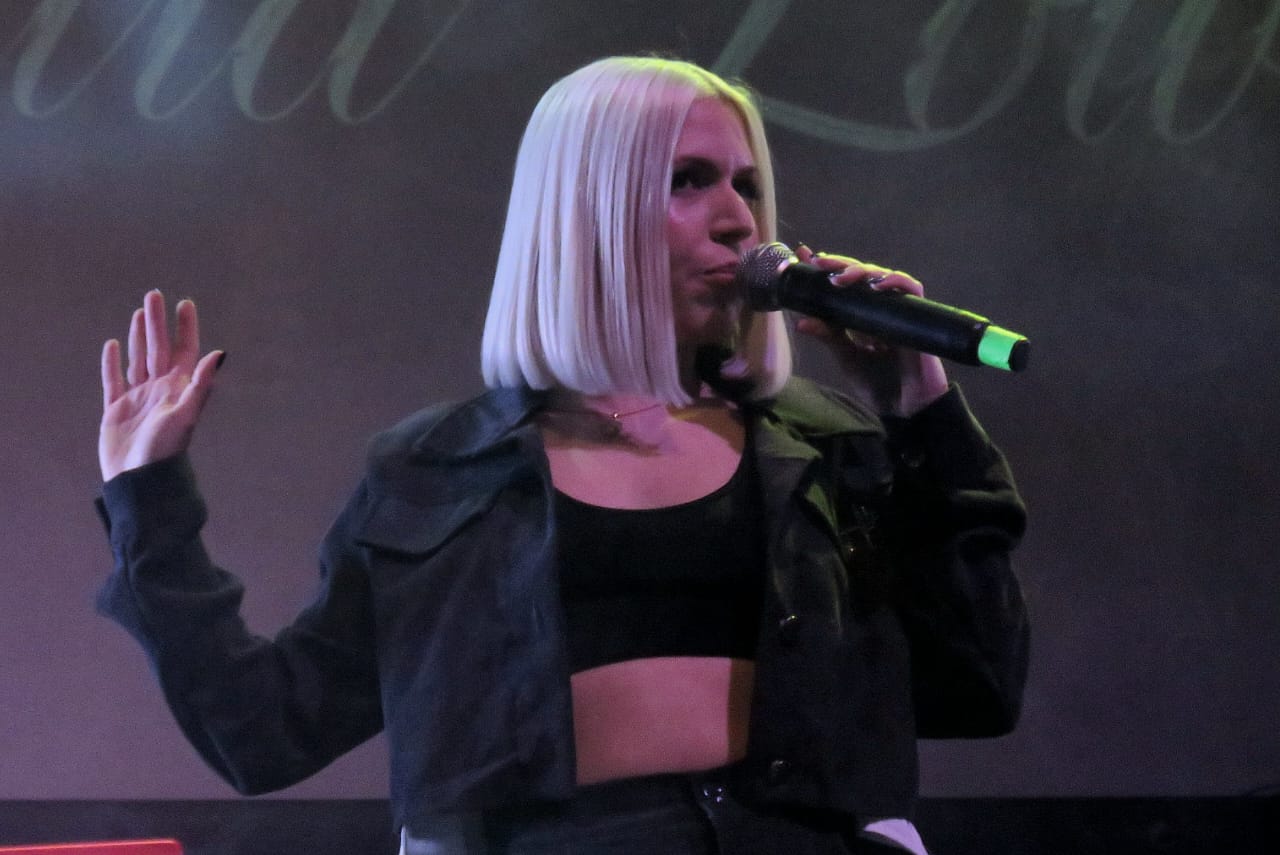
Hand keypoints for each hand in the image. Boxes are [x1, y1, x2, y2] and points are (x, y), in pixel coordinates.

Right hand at [99, 291, 223, 481]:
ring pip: (138, 359)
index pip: (183, 350)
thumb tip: (220, 353)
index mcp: (178, 388)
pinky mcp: (117, 409)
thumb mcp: (186, 414)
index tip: (185, 303)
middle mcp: (160, 389)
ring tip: (140, 313)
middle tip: (154, 294)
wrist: (140, 479)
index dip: (185, 328)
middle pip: (158, 348)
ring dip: (139, 336)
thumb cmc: (166, 449)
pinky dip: (112, 363)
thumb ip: (201, 383)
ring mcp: (138, 398)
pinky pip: (114, 380)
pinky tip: (113, 345)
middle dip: (157, 322)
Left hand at [793, 245, 948, 416]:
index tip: (805, 256)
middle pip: (865, 275)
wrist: (905, 410)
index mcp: (864, 316)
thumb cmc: (880, 385)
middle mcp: (882, 309)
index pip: (846, 285)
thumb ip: (829, 338)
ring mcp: (901, 312)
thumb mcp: (847, 359)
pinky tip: (878, 285)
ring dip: (863, 271)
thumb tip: (801, 322)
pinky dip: (896, 283)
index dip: (829, 267)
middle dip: (841, 264)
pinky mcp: (919, 319)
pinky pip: (913, 291)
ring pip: (886, 276)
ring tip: (840, 278)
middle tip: (819, 262)